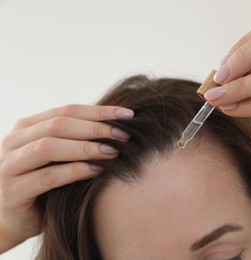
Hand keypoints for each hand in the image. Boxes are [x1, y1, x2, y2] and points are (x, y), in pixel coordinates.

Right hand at [0, 104, 133, 251]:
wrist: (13, 220)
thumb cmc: (43, 185)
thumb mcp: (58, 157)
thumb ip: (75, 140)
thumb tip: (118, 127)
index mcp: (26, 127)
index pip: (66, 111)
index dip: (99, 112)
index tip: (127, 115)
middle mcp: (13, 141)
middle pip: (59, 124)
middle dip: (95, 128)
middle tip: (124, 133)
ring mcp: (9, 165)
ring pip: (49, 146)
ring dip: (86, 147)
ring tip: (113, 150)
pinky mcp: (12, 191)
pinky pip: (47, 177)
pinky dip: (74, 171)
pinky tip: (97, 170)